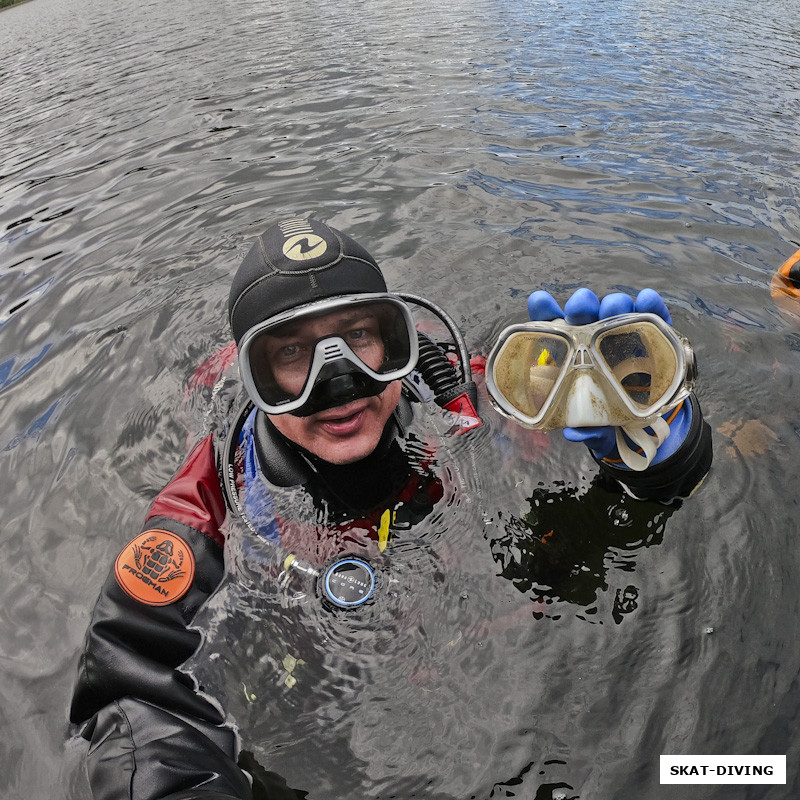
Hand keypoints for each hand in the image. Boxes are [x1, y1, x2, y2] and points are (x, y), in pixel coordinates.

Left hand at [526, 287, 672, 457]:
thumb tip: (573, 435)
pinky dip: (649, 304)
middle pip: (582, 312)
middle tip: (583, 308)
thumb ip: (587, 432)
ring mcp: (621, 333)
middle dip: (581, 305)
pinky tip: (646, 300)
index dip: (544, 312)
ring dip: (613, 304)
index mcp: (569, 354)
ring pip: (613, 308)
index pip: (551, 327)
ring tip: (614, 308)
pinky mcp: (651, 334)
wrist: (644, 422)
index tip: (540, 302)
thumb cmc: (607, 418)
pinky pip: (651, 314)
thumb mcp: (596, 430)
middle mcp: (592, 337)